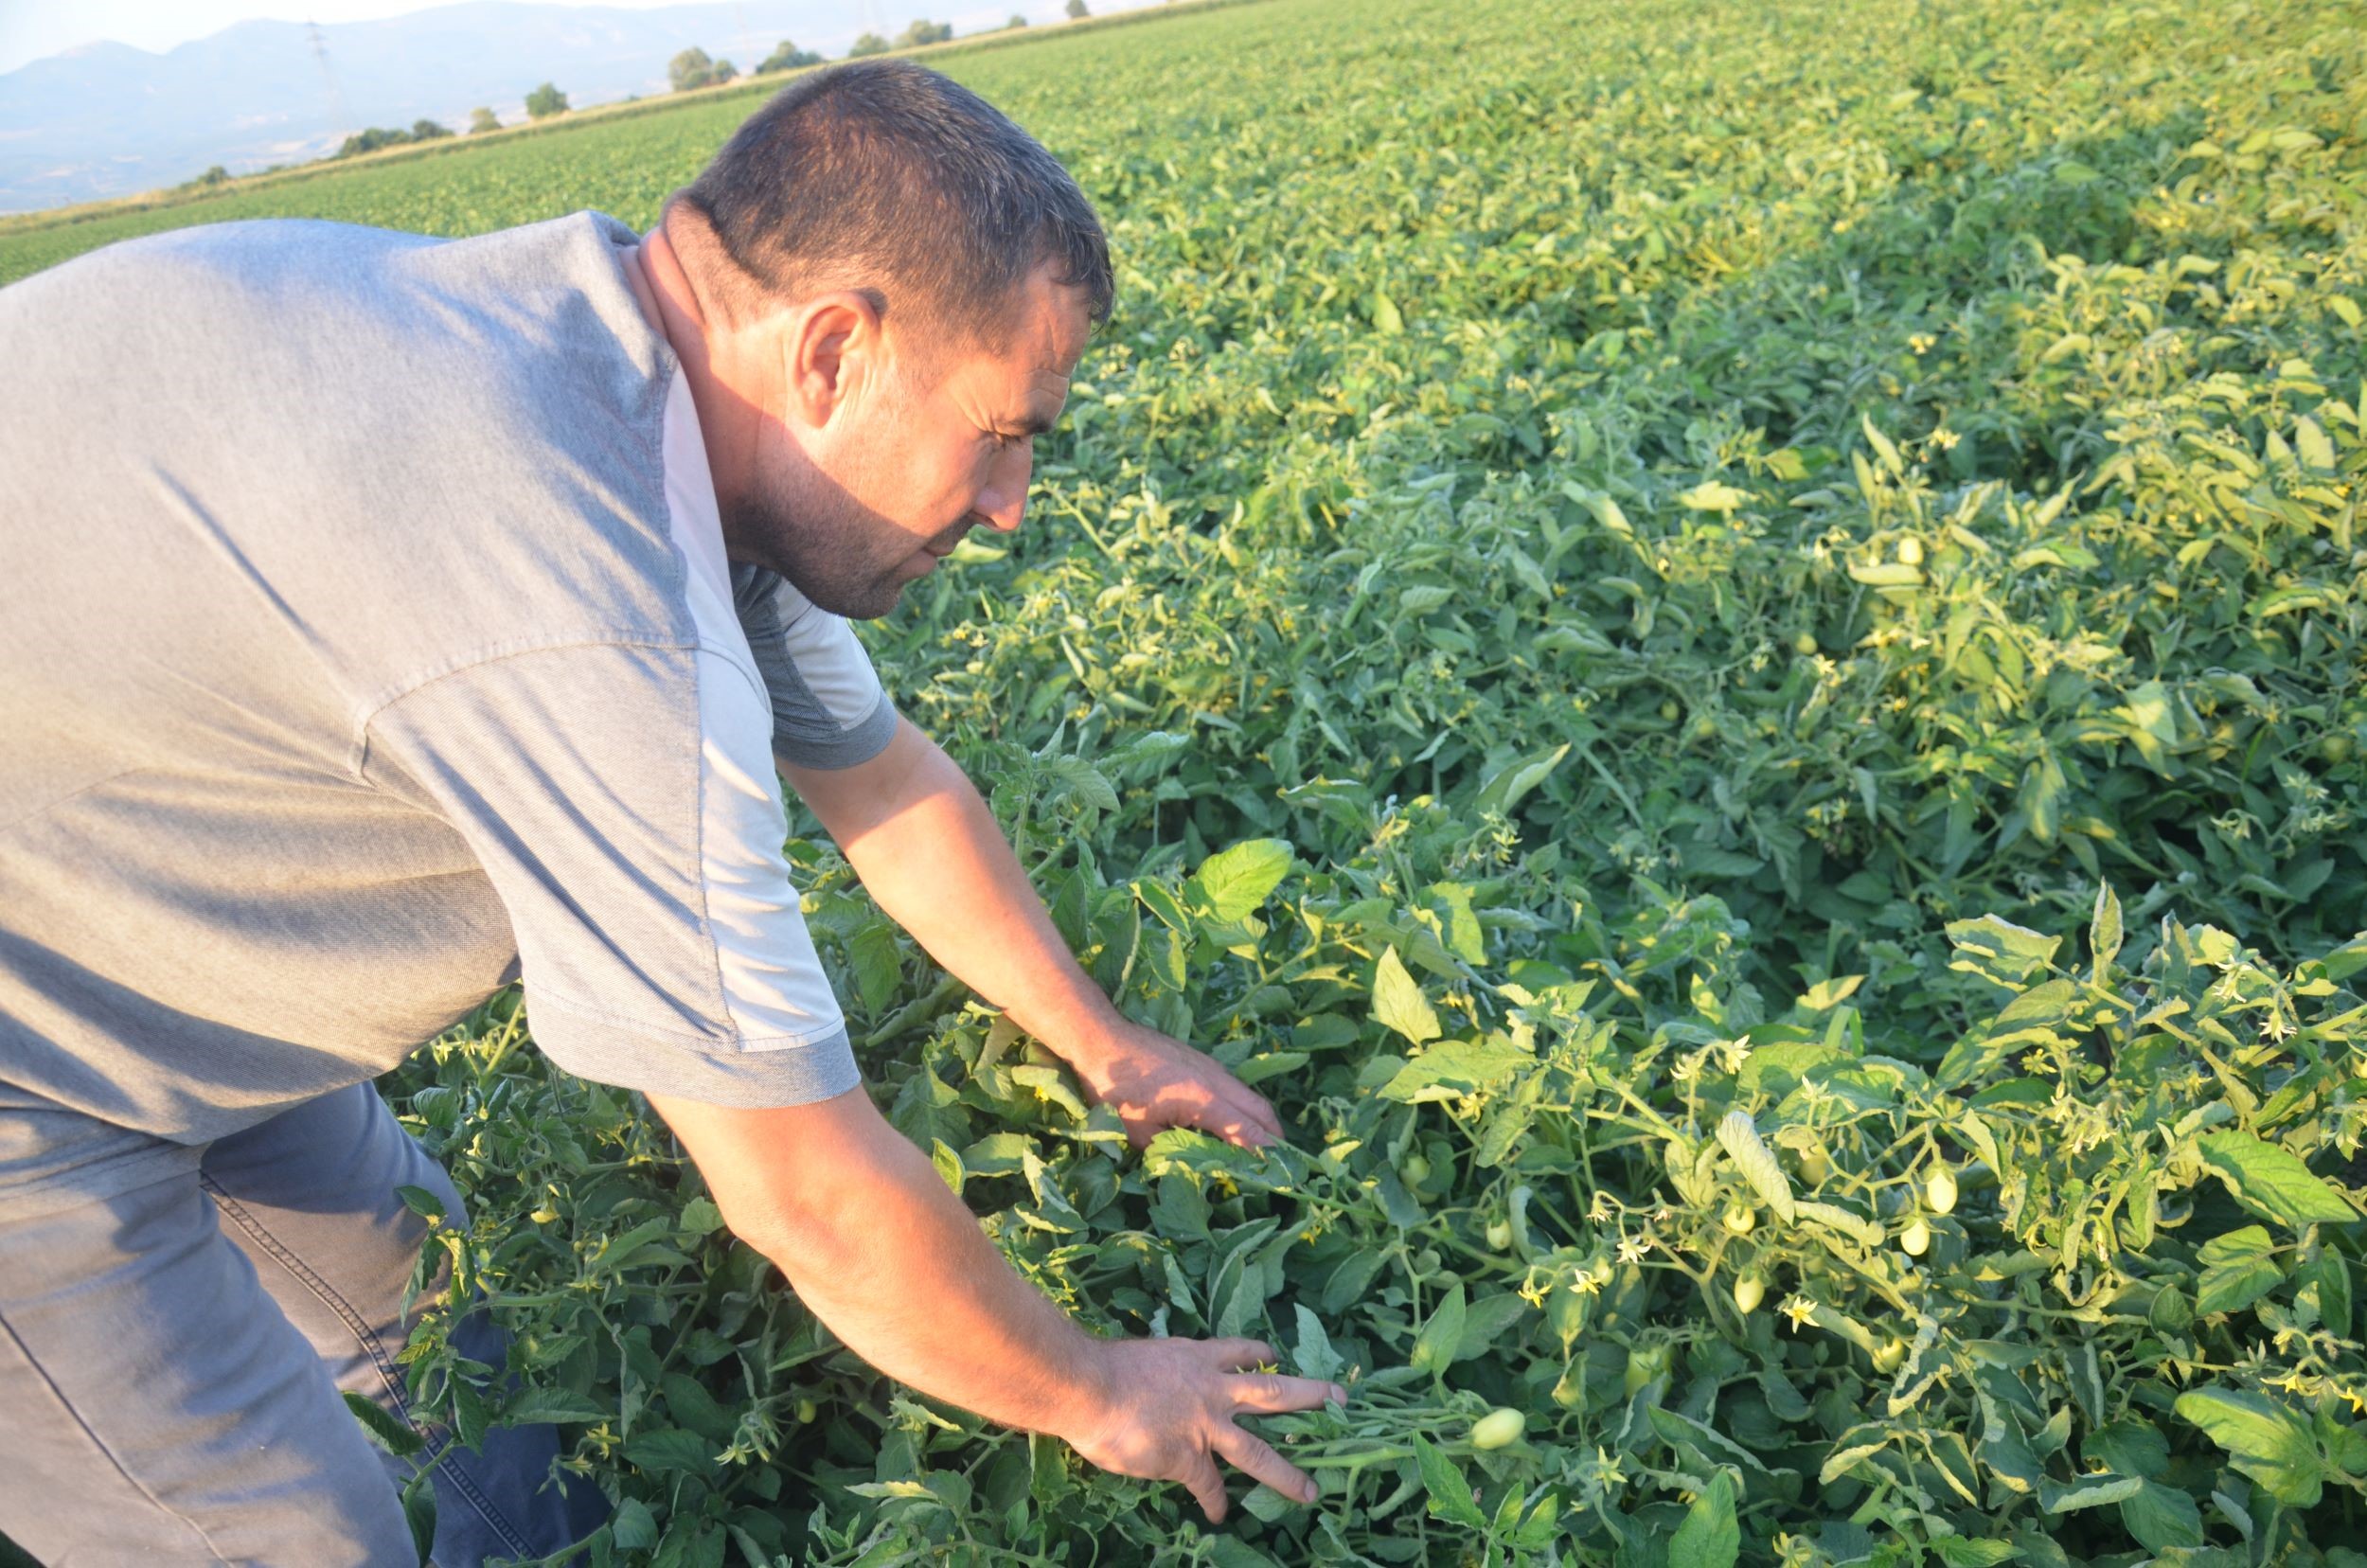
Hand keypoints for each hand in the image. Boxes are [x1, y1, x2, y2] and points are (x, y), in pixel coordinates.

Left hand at [1061, 1018, 1285, 1149]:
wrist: (1101, 1039)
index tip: (1280, 1173)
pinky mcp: (1201, 1060)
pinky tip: (1231, 1121)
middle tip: (1280, 1161)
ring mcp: (1210, 1066)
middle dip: (1273, 1136)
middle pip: (1259, 1109)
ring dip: (1258, 1119)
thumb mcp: (1140, 1133)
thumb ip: (1172, 1150)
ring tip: (1260, 1145)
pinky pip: (1233, 1086)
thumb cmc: (1116, 1089)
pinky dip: (1242, 1106)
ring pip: (1248, 1095)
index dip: (1264, 1154)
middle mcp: (1215, 1080)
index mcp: (1203, 1099)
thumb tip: (1193, 1164)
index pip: (1246, 1131)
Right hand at [1062, 1336, 1345, 1522]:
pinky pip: (1209, 1486)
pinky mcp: (1189, 1457)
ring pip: (1258, 1450)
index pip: (1239, 1352)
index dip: (1260, 1354)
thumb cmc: (1104, 1369)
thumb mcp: (1142, 1358)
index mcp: (1197, 1358)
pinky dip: (1216, 1502)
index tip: (1275, 1356)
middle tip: (1341, 1400)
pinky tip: (1221, 1515)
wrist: (1091, 1388)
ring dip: (1287, 1473)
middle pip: (1274, 1393)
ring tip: (1311, 1492)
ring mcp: (1205, 1425)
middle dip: (1310, 1396)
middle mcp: (1212, 1389)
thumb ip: (1159, 1374)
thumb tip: (1151, 1387)